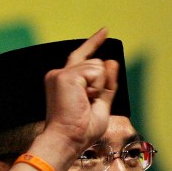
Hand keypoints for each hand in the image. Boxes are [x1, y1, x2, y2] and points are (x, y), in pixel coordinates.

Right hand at [36, 28, 118, 164]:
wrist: (68, 139)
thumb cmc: (81, 130)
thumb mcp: (101, 105)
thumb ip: (107, 85)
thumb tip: (112, 61)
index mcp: (65, 81)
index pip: (82, 56)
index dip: (94, 42)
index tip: (105, 30)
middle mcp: (59, 74)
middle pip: (97, 63)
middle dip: (102, 83)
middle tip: (88, 103)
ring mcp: (61, 73)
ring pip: (98, 66)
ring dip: (100, 87)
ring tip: (85, 103)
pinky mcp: (65, 76)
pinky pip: (96, 72)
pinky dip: (97, 87)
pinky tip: (84, 99)